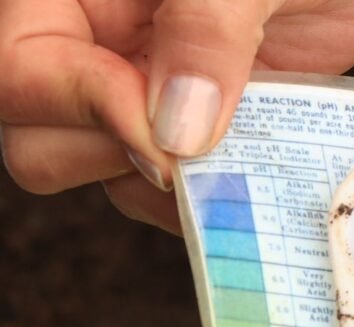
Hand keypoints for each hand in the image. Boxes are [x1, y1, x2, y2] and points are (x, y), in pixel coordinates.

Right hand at [0, 0, 353, 232]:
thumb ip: (209, 26)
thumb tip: (175, 130)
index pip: (24, 68)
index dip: (88, 108)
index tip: (178, 134)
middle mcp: (105, 42)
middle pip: (41, 135)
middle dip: (112, 158)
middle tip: (202, 152)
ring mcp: (154, 90)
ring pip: (109, 173)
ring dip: (170, 192)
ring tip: (239, 172)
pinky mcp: (210, 126)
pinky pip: (181, 187)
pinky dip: (213, 200)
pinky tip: (256, 189)